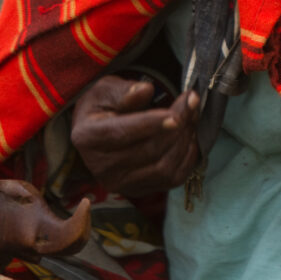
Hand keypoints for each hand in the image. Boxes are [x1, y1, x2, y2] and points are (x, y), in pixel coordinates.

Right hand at [70, 75, 199, 197]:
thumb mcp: (105, 89)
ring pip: (163, 167)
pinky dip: (187, 158)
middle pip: (148, 151)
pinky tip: (190, 135)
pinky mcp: (138, 190)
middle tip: (192, 101)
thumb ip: (124, 90)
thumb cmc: (103, 104)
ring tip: (192, 114)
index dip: (151, 125)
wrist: (97, 129)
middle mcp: (101, 167)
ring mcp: (120, 183)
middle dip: (177, 124)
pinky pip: (171, 179)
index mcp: (88, 137)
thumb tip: (145, 90)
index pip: (122, 133)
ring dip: (185, 140)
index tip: (176, 115)